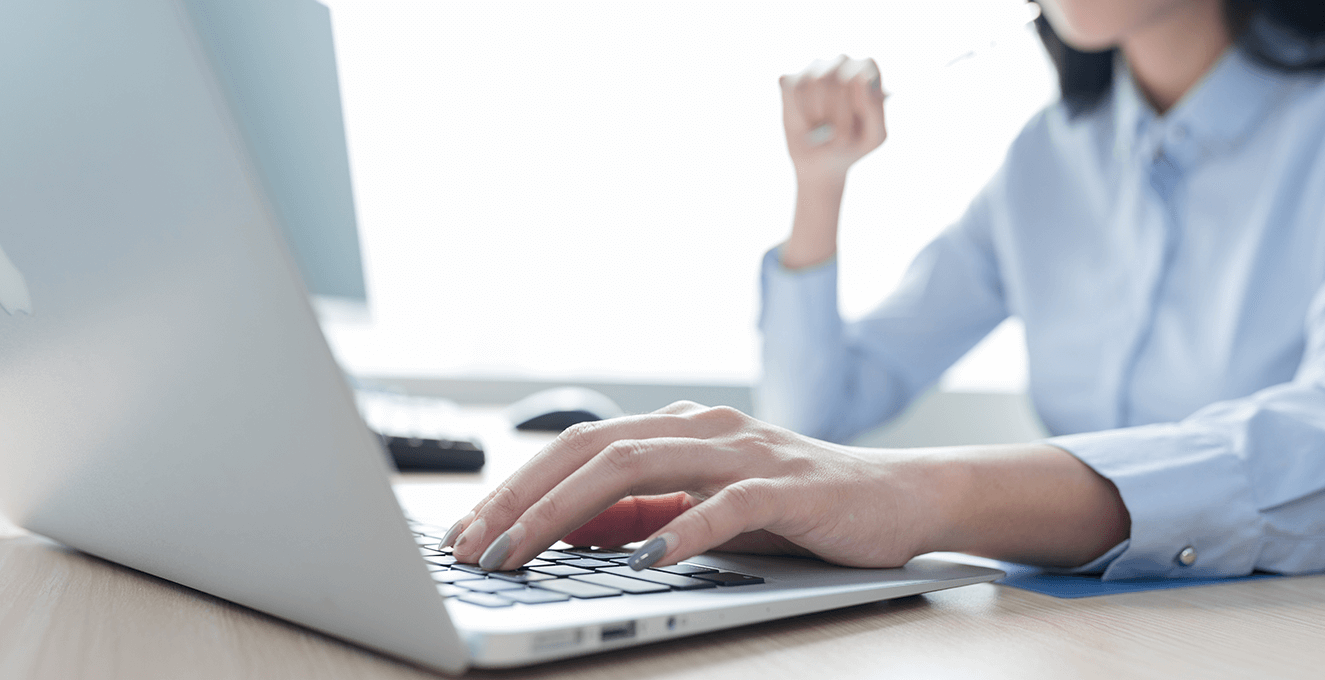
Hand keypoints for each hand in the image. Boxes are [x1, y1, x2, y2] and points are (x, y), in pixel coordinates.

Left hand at [444, 401, 943, 572]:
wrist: (898, 498)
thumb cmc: (797, 507)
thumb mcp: (705, 509)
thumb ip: (644, 513)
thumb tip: (571, 531)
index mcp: (678, 430)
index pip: (579, 449)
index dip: (518, 487)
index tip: (469, 531)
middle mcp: (702, 428)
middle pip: (592, 449)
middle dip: (522, 497)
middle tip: (472, 544)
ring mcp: (745, 453)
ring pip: (639, 465)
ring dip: (569, 511)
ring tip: (522, 549)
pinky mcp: (787, 487)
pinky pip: (724, 505)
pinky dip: (681, 529)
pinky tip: (645, 557)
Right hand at [780, 55, 886, 183]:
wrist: (822, 164)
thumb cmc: (853, 146)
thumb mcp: (874, 137)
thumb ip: (875, 108)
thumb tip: (859, 78)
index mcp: (867, 70)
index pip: (860, 74)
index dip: (855, 105)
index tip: (856, 126)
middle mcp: (841, 62)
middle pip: (834, 80)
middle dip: (835, 116)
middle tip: (838, 135)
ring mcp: (814, 68)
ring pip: (811, 83)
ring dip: (816, 116)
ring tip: (821, 127)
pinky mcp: (789, 80)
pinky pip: (792, 91)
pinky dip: (798, 115)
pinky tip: (805, 123)